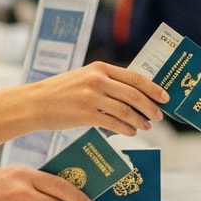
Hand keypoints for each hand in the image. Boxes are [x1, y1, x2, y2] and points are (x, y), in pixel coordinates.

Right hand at [21, 63, 166, 135]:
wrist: (35, 103)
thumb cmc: (61, 92)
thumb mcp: (84, 77)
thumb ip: (106, 81)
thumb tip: (133, 93)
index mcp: (100, 68)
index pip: (134, 77)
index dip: (153, 88)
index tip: (165, 97)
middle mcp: (97, 80)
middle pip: (133, 94)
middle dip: (150, 106)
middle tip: (159, 116)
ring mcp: (91, 97)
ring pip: (125, 110)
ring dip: (139, 120)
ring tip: (146, 126)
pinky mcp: (85, 114)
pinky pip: (113, 123)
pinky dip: (125, 128)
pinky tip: (131, 132)